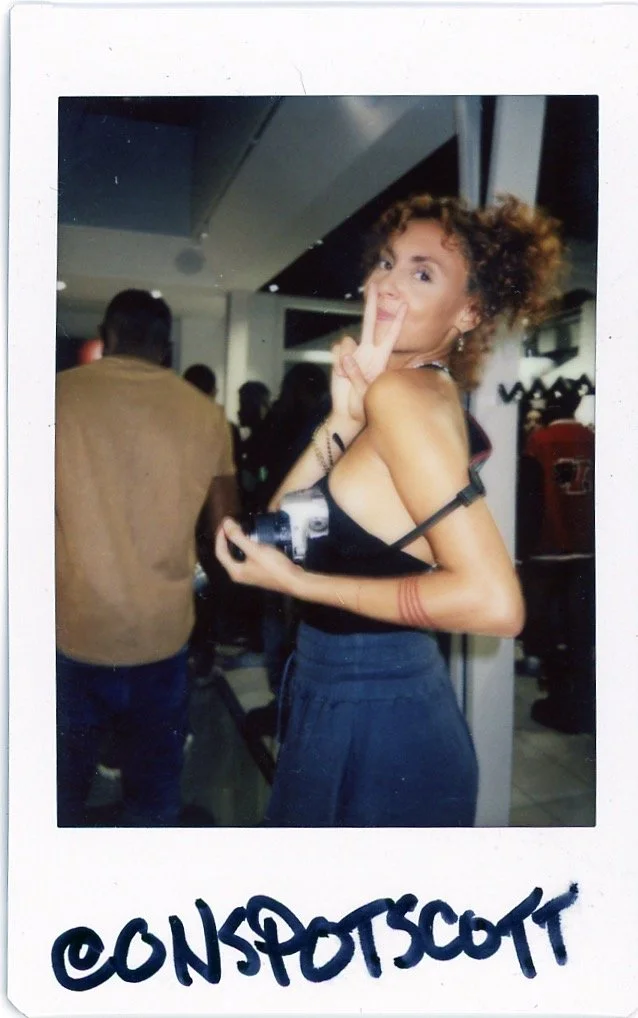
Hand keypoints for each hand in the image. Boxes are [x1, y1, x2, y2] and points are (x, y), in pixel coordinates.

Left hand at [215, 517, 302, 596]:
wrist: (294, 581)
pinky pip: (246, 558)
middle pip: (226, 555)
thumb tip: (225, 523)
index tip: (224, 524)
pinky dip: (245, 547)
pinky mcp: (257, 572)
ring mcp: (249, 574)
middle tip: (230, 526)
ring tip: (239, 530)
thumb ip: (238, 537)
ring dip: (236, 543)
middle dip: (226, 539)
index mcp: (235, 571)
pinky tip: (252, 541)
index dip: (220, 537)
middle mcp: (239, 574)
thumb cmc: (274, 566)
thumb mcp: (255, 550)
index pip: (220, 552)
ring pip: (236, 556)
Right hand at [331, 282, 406, 422]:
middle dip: (372, 304)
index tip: (404, 305)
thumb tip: (348, 357)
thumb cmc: (363, 405)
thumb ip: (357, 376)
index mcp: (380, 358)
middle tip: (374, 286)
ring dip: (345, 359)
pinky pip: (336, 350)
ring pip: (347, 341)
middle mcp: (367, 351)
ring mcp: (352, 353)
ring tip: (347, 378)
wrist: (347, 412)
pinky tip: (340, 375)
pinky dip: (337, 362)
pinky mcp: (339, 357)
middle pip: (370, 323)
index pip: (391, 335)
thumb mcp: (365, 393)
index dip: (397, 321)